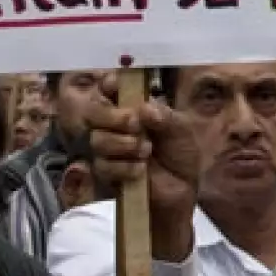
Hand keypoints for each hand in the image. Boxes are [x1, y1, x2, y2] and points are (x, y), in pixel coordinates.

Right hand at [84, 95, 200, 259]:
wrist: (181, 192)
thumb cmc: (181, 156)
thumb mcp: (181, 131)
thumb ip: (165, 117)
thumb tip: (144, 108)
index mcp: (134, 108)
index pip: (111, 89)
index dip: (109, 84)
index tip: (114, 86)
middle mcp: (116, 125)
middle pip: (94, 111)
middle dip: (112, 116)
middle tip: (134, 124)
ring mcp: (108, 149)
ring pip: (97, 139)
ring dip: (122, 144)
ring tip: (146, 151)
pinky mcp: (105, 173)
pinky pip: (102, 165)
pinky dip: (123, 166)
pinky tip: (141, 170)